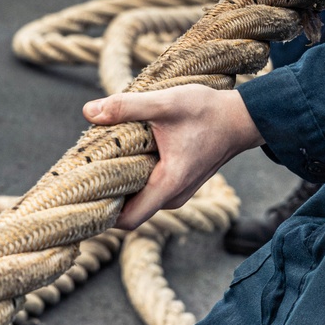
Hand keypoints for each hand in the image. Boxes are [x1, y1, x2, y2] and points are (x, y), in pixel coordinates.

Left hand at [82, 83, 262, 229]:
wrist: (241, 118)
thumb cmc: (208, 111)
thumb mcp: (166, 103)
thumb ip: (127, 107)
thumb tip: (88, 111)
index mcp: (168, 185)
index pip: (126, 220)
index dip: (102, 212)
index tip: (84, 190)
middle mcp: (173, 197)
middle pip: (129, 210)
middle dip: (108, 192)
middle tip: (89, 165)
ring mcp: (178, 193)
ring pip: (139, 198)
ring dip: (123, 182)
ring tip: (107, 154)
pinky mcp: (180, 184)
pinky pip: (150, 189)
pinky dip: (137, 176)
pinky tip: (129, 152)